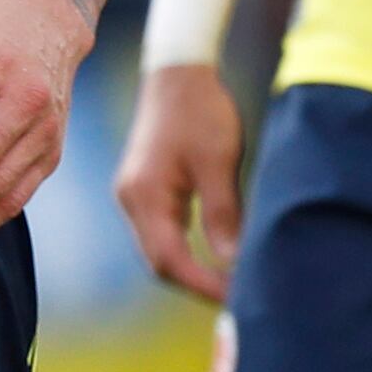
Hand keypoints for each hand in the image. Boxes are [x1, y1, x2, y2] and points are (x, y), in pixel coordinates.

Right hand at [114, 62, 245, 300]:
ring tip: (231, 284)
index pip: (169, 259)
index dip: (202, 284)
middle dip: (197, 283)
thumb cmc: (201, 111)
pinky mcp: (147, 191)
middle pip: (160, 261)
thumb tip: (232, 262)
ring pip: (161, 250)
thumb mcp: (219, 161)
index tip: (236, 298)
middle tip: (238, 298)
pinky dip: (187, 250)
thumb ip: (223, 213)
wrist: (178, 73)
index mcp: (145, 195)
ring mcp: (137, 196)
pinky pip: (163, 233)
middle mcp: (133, 200)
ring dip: (192, 270)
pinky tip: (214, 257)